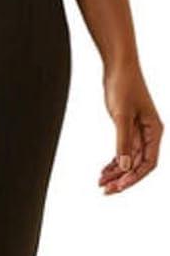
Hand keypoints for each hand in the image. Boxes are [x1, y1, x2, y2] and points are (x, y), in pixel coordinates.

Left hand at [99, 60, 162, 193]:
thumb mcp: (121, 114)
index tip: (118, 187)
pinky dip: (114, 162)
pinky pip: (123, 151)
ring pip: (129, 159)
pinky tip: (103, 171)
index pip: (148, 163)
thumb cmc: (123, 85)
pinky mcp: (128, 127)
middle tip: (106, 191)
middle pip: (138, 164)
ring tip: (101, 183)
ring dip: (116, 172)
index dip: (134, 177)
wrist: (118, 65)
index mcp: (154, 131)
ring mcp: (139, 131)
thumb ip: (123, 141)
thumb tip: (124, 166)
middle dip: (123, 179)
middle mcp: (149, 133)